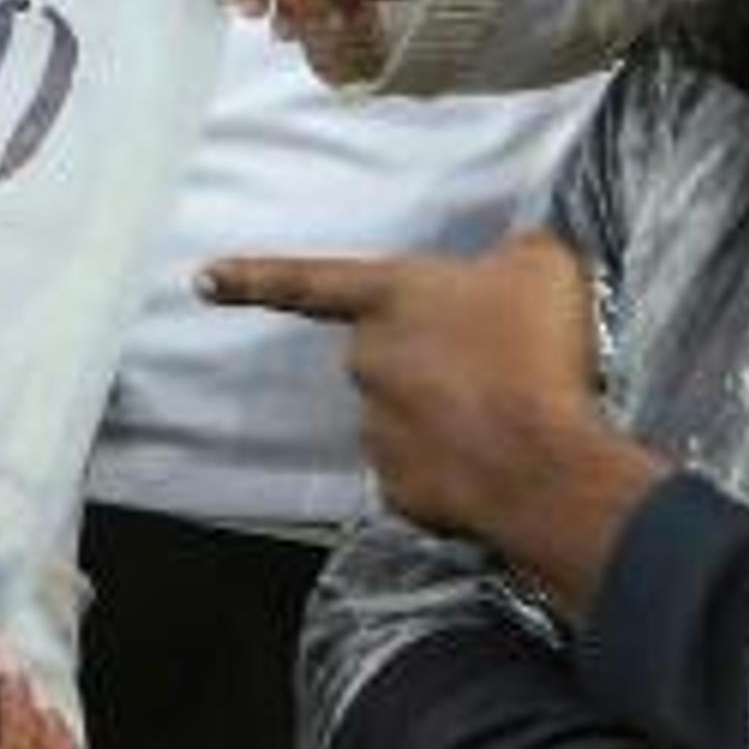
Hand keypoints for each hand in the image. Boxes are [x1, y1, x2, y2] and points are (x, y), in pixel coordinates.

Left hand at [201, 233, 641, 582]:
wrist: (546, 464)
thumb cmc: (540, 350)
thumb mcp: (540, 266)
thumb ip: (508, 257)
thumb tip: (504, 268)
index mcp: (390, 299)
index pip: (310, 281)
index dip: (256, 277)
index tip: (203, 280)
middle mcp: (367, 363)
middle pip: (385, 355)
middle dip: (430, 363)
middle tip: (495, 371)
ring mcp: (376, 431)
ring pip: (405, 417)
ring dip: (445, 418)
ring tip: (509, 420)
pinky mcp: (397, 491)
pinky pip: (424, 473)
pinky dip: (454, 470)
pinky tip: (497, 464)